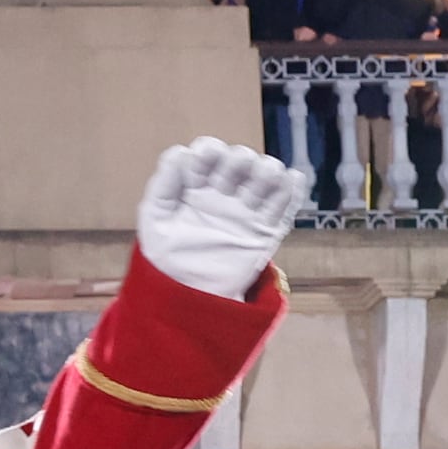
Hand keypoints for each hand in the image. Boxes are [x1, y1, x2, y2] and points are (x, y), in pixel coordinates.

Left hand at [134, 136, 306, 298]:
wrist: (187, 296)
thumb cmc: (166, 257)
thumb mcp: (155, 219)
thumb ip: (163, 185)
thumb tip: (179, 152)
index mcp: (197, 186)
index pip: (209, 155)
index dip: (209, 152)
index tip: (201, 160)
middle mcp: (225, 193)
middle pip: (241, 161)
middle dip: (239, 160)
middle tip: (229, 176)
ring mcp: (247, 211)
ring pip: (266, 178)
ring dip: (267, 170)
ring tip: (262, 176)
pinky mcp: (265, 231)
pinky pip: (285, 207)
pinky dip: (292, 190)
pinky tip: (291, 178)